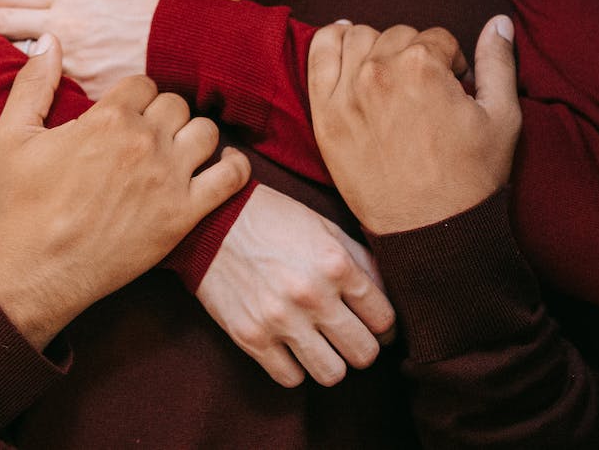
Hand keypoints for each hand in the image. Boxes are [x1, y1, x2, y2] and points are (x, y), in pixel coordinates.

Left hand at [0, 0, 164, 99]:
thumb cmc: (157, 11)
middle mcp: (64, 26)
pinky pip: (49, 92)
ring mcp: (73, 61)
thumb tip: (54, 0)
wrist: (191, 43)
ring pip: (19, 57)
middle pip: (4, 21)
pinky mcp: (87, 90)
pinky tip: (19, 101)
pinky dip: (32, 92)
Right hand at [0, 39, 250, 349]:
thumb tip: (50, 40)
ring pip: (206, 132)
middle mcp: (143, 141)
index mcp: (107, 118)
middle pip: (176, 103)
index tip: (125, 114)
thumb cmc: (20, 204)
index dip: (134, 97)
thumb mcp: (11, 135)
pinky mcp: (183, 215)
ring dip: (194, 136)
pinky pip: (230, 178)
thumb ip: (33, 82)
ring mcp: (168, 179)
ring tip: (177, 151)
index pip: (144, 82)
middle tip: (147, 136)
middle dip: (162, 115)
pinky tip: (223, 166)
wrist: (35, 271)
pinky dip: (234, 167)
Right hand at [194, 184, 393, 386]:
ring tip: (320, 345)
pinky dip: (294, 367)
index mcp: (335, 264)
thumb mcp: (324, 227)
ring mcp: (280, 319)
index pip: (385, 319)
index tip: (375, 325)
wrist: (210, 219)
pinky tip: (289, 346)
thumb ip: (360, 262)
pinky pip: (291, 378)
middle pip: (364, 353)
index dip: (385, 326)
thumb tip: (389, 298)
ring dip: (330, 362)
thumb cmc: (273, 220)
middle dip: (362, 347)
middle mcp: (312, 295)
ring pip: (332, 374)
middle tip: (349, 337)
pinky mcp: (251, 337)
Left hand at [308, 17, 519, 235]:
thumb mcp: (502, 117)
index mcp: (423, 66)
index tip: (453, 88)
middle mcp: (380, 71)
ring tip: (391, 74)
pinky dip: (330, 41)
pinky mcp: (325, 114)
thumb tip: (498, 21)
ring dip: (377, 47)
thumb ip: (498, 62)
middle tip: (424, 90)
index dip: (451, 62)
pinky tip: (343, 41)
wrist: (432, 231)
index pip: (437, 38)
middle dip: (416, 55)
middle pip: (398, 36)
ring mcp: (346, 92)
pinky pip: (318, 55)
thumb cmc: (471, 178)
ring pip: (359, 37)